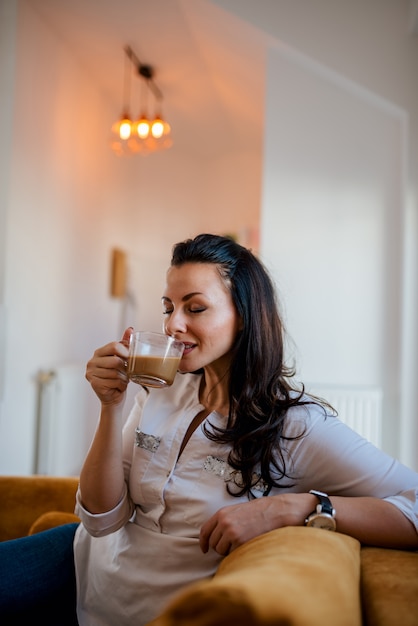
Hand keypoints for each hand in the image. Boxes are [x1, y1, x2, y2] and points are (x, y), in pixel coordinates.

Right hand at [85, 327, 132, 405]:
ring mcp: (91, 373)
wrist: (113, 398)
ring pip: (116, 373)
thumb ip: (124, 343)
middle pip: (116, 361)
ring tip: (121, 380)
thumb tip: (130, 329)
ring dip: (124, 378)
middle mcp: (92, 362)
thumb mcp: (122, 359)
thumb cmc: (118, 377)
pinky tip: (118, 387)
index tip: (130, 359)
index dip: (126, 353)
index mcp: (98, 352)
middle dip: (125, 368)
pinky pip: (114, 382)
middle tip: (126, 373)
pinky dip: (121, 385)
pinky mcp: (94, 384)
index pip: (115, 346)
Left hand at [199, 493, 314, 555]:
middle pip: (213, 543)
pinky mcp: (240, 542)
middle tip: (233, 545)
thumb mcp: (238, 511)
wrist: (276, 511)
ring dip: (229, 551)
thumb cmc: (260, 511)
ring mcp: (231, 533)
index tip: (205, 549)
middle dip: (220, 547)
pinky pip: (232, 554)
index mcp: (222, 513)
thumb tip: (217, 536)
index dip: (203, 542)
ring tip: (242, 543)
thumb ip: (225, 520)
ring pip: (221, 551)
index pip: (205, 530)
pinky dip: (238, 553)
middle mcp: (224, 522)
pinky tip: (248, 545)